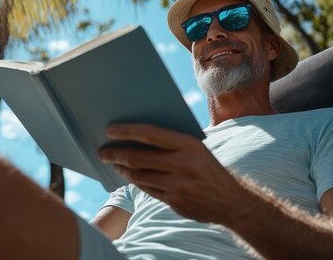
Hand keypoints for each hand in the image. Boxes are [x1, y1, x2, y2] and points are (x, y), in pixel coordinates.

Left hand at [98, 123, 241, 223]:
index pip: (150, 134)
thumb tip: (135, 133)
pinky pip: (147, 189)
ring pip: (139, 175)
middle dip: (116, 154)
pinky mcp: (175, 201)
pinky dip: (135, 181)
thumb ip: (170, 142)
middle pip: (139, 157)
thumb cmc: (206, 167)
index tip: (109, 131)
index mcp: (188, 144)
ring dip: (123, 169)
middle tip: (102, 152)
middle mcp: (183, 164)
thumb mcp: (195, 148)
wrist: (230, 199)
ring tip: (114, 163)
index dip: (127, 131)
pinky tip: (129, 175)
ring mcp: (179, 185)